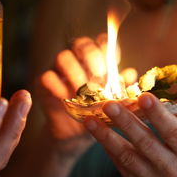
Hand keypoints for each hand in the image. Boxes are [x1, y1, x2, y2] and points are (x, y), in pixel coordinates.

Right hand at [38, 34, 136, 158]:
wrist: (76, 134)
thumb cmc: (97, 113)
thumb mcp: (113, 102)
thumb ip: (122, 88)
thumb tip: (132, 73)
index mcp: (96, 61)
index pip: (101, 42)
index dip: (107, 47)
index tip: (114, 61)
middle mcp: (77, 61)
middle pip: (81, 44)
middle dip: (92, 56)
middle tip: (100, 74)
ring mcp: (59, 71)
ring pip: (63, 57)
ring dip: (75, 72)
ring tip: (83, 89)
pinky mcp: (44, 85)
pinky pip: (47, 77)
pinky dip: (58, 86)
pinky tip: (67, 98)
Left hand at [83, 93, 176, 176]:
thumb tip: (162, 99)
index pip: (172, 131)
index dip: (158, 113)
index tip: (143, 96)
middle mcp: (173, 169)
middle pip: (145, 143)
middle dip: (125, 122)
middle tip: (108, 104)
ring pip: (128, 157)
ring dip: (107, 138)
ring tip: (91, 121)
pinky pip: (124, 170)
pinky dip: (111, 153)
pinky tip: (100, 138)